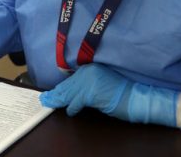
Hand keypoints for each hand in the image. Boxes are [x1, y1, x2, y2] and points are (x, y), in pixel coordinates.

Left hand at [40, 63, 177, 126]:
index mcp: (91, 68)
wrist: (136, 96)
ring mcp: (89, 82)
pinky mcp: (91, 93)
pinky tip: (70, 112)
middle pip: (67, 86)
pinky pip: (77, 102)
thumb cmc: (122, 92)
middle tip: (44, 99)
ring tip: (49, 104)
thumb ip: (87, 85)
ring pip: (69, 94)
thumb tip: (71, 94)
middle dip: (55, 94)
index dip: (60, 87)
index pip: (71, 80)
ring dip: (58, 100)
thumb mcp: (101, 83)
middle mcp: (88, 72)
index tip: (51, 92)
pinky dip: (72, 108)